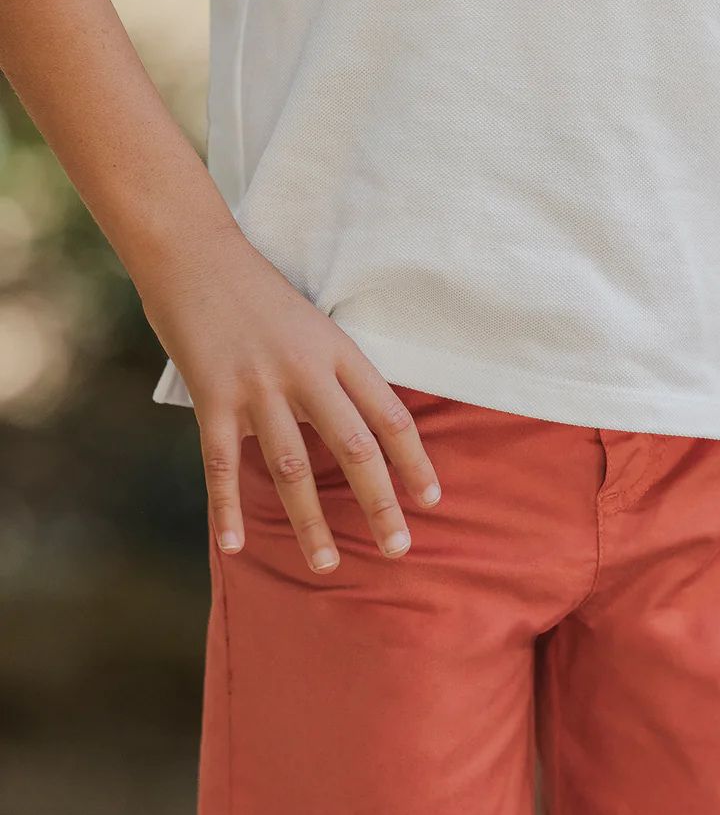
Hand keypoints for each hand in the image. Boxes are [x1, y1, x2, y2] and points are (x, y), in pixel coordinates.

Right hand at [142, 226, 441, 573]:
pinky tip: (234, 545)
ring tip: (325, 564)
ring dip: (310, 521)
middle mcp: (305, 371)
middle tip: (398, 548)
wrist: (192, 251)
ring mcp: (257, 385)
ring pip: (292, 467)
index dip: (415, 462)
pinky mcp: (211, 394)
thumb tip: (358, 433)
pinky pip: (220, 463)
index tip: (431, 500)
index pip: (390, 416)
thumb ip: (334, 377)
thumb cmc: (257, 293)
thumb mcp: (313, 327)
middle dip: (379, 502)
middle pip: (354, 447)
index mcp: (338, 352)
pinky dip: (227, 507)